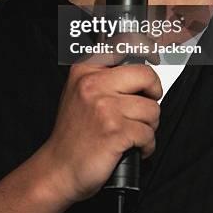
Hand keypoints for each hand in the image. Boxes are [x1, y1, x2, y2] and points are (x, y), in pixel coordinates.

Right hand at [42, 57, 161, 204]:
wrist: (58, 169)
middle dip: (154, 93)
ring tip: (132, 132)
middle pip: (146, 75)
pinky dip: (146, 146)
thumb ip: (103, 72)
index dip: (145, 47)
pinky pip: (148, 134)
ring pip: (152, 109)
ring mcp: (105, 106)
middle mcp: (94, 83)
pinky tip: (133, 148)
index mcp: (85, 70)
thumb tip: (135, 56)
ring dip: (149, 126)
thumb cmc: (72, 134)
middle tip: (146, 104)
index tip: (153, 54)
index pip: (123, 43)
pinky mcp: (115, 131)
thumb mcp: (79, 91)